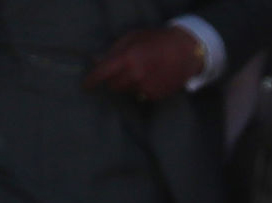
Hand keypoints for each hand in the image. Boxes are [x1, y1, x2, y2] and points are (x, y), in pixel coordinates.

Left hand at [85, 23, 206, 99]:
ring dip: (128, 83)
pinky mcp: (153, 95)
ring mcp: (144, 87)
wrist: (185, 52)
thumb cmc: (157, 40)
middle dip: (113, 79)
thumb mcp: (134, 38)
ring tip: (142, 70)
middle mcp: (135, 75)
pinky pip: (139, 94)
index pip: (102, 73)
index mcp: (128, 57)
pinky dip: (141, 88)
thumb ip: (114, 50)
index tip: (85, 86)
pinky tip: (152, 77)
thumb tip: (96, 61)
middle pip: (113, 85)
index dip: (92, 80)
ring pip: (126, 91)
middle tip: (124, 69)